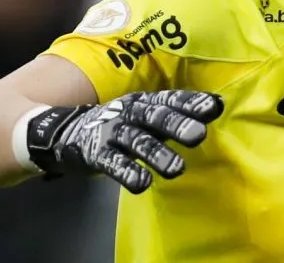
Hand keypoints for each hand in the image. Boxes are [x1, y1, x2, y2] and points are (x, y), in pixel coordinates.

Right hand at [26, 90, 223, 193]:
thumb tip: (218, 105)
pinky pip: (113, 163)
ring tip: (177, 170)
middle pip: (155, 117)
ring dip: (157, 155)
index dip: (191, 103)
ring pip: (137, 142)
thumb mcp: (146, 114)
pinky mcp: (97, 153)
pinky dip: (127, 172)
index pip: (170, 99)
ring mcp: (112, 132)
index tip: (215, 106)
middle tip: (198, 136)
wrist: (65, 132)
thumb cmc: (120, 124)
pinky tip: (142, 183)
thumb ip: (177, 113)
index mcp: (144, 101)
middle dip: (177, 125)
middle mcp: (130, 112)